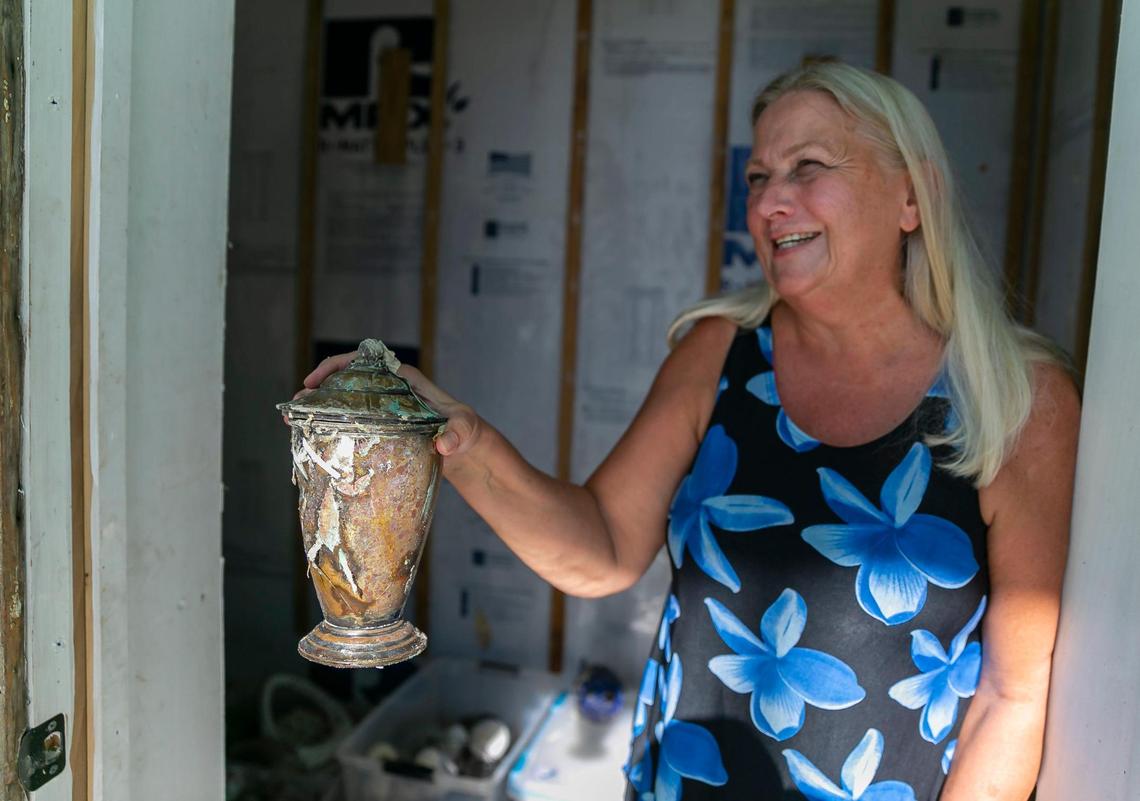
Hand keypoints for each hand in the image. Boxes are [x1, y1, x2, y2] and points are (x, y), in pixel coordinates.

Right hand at [291, 352, 480, 457]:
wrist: (465, 446)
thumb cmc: (464, 429)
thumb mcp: (464, 428)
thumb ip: (457, 432)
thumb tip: (443, 443)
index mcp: (402, 377)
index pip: (362, 361)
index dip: (335, 366)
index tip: (314, 381)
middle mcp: (387, 388)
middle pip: (345, 380)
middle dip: (317, 389)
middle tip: (295, 405)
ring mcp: (381, 407)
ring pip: (344, 401)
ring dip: (319, 409)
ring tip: (294, 422)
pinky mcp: (380, 425)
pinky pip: (351, 420)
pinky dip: (331, 426)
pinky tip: (314, 438)